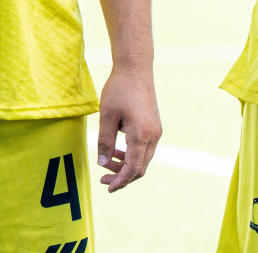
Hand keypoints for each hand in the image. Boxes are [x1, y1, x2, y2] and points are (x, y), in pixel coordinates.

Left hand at [97, 64, 160, 191]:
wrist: (136, 70)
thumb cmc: (119, 90)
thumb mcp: (106, 115)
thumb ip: (105, 141)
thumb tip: (102, 163)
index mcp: (142, 135)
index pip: (134, 168)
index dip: (121, 181)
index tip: (108, 188)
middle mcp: (153, 136)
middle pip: (141, 167)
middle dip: (122, 176)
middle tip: (102, 179)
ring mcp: (156, 132)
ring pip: (143, 159)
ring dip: (126, 165)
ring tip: (106, 164)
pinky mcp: (153, 127)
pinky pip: (144, 149)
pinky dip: (131, 155)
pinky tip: (116, 152)